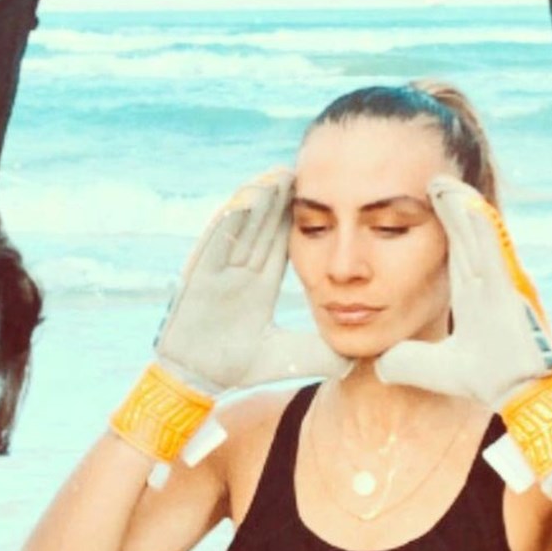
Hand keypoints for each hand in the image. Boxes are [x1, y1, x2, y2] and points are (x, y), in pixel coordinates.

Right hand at [156, 168, 349, 392]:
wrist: (196, 382)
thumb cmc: (234, 368)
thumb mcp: (288, 357)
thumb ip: (319, 355)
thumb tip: (355, 361)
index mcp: (258, 286)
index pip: (279, 244)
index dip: (293, 219)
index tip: (312, 194)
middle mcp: (238, 273)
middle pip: (260, 228)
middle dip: (277, 199)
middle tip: (296, 169)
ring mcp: (217, 272)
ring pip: (240, 228)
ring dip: (256, 201)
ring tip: (276, 175)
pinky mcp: (198, 277)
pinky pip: (214, 242)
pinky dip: (228, 221)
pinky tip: (244, 200)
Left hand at [375, 175, 551, 406]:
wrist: (515, 392)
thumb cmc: (486, 378)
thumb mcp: (433, 367)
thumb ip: (407, 363)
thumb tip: (381, 367)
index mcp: (474, 295)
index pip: (455, 253)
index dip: (444, 229)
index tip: (427, 205)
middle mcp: (487, 283)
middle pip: (465, 236)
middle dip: (451, 207)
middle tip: (434, 179)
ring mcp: (499, 281)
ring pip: (477, 235)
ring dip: (462, 207)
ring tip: (443, 181)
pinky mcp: (508, 286)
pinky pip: (492, 248)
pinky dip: (480, 225)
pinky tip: (465, 203)